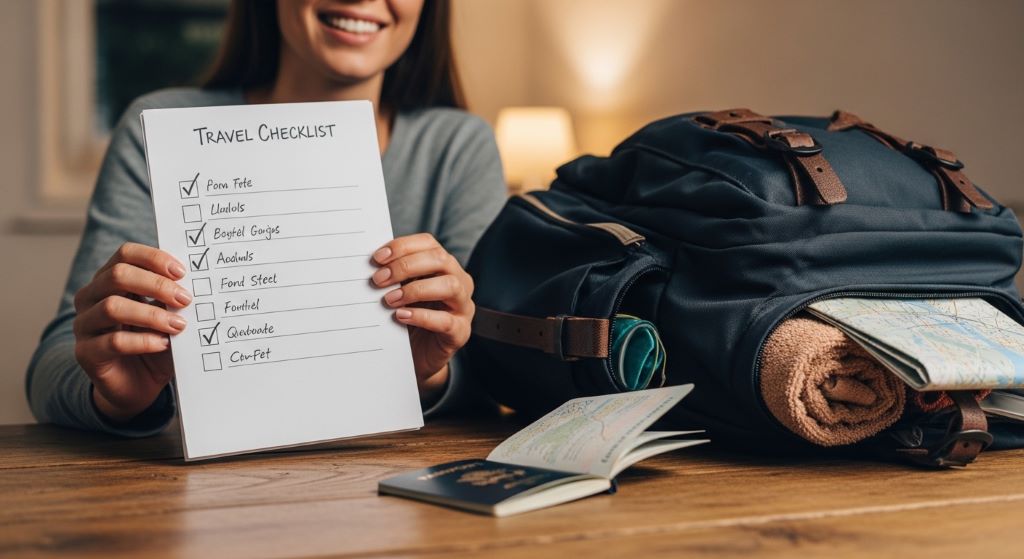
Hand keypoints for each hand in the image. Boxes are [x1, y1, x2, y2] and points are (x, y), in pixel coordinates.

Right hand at [72, 242, 191, 421]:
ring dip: (151, 315)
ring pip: (112, 307)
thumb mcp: (168, 317)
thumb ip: (174, 299)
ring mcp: (84, 325)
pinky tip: (163, 344)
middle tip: (185, 299)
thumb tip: (196, 284)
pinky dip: (142, 341)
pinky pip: (113, 341)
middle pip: (117, 275)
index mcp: (111, 280)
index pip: (125, 255)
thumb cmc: (156, 343)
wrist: (139, 386)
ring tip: (179, 325)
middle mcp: (91, 297)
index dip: (153, 258)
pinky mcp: (86, 353)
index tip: (182, 272)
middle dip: (156, 284)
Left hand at [372, 234, 473, 400]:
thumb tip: (371, 264)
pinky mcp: (460, 332)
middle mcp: (459, 282)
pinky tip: (401, 316)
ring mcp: (463, 307)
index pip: (429, 244)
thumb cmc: (408, 318)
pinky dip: (422, 316)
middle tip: (378, 279)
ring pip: (449, 286)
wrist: (417, 357)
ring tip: (389, 300)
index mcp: (444, 266)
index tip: (377, 258)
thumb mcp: (400, 292)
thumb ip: (393, 276)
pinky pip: (446, 321)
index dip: (403, 246)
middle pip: (440, 260)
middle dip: (406, 266)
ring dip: (415, 290)